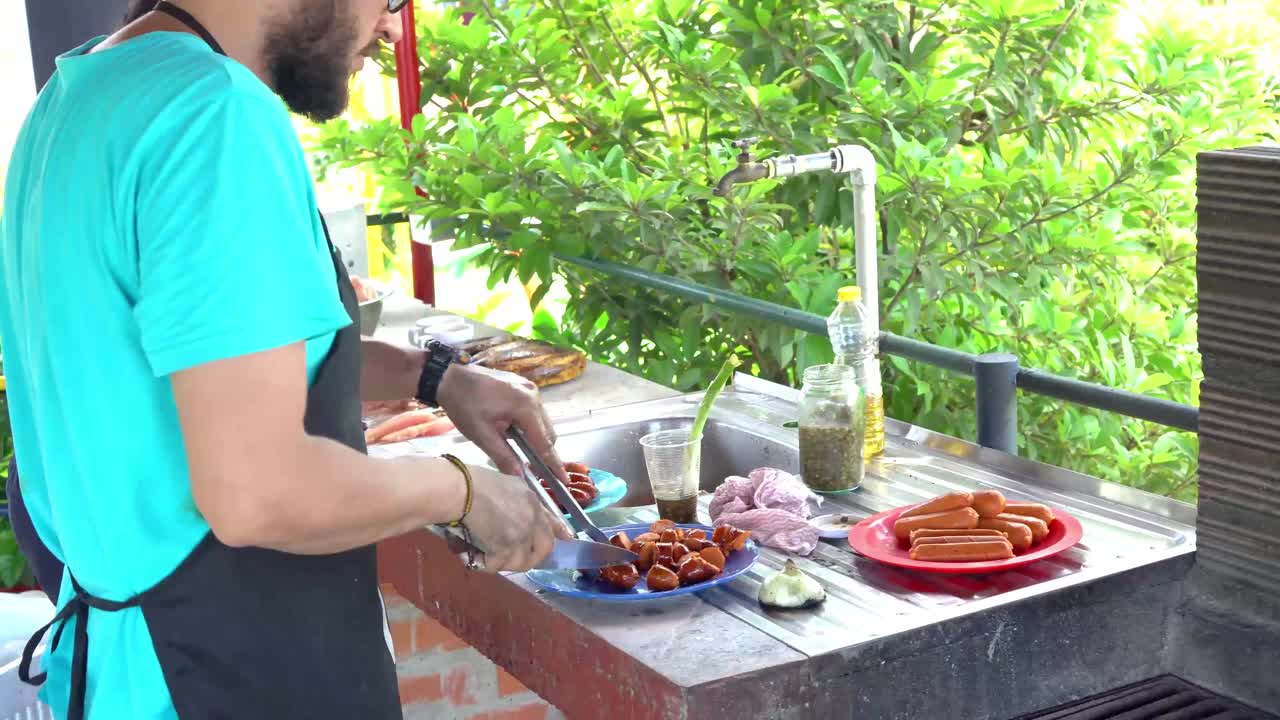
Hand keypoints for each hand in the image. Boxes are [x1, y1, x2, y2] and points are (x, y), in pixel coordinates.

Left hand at [437, 364, 569, 483]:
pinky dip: (529, 425)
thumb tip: (520, 476)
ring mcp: (530, 388)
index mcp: (526, 407)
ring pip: (542, 422)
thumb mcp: (481, 435)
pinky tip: (512, 429)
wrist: (450, 376)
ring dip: (534, 437)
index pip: (544, 442)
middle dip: (543, 451)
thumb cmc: (463, 404)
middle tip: (533, 467)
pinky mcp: (524, 386)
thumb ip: (503, 456)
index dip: (553, 464)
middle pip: (548, 432)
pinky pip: (534, 411)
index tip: (564, 481)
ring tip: (516, 446)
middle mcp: (534, 396)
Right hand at [462, 465, 572, 571]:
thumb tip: (522, 511)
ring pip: (520, 562)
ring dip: (503, 561)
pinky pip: (497, 566)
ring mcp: (520, 536)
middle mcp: (532, 521)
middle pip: (543, 549)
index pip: (552, 523)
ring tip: (488, 554)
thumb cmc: (477, 482)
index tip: (567, 540)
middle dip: (532, 557)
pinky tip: (473, 555)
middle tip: (513, 556)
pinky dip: (484, 564)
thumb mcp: (509, 483)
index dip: (559, 533)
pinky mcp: (504, 549)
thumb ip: (522, 499)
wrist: (462, 490)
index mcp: (533, 503)